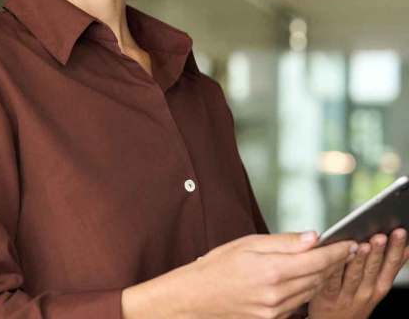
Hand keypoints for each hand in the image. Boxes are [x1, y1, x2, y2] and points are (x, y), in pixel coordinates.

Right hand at [130, 231, 354, 318]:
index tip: (350, 243)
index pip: (316, 259)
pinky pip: (298, 303)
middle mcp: (276, 293)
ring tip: (327, 262)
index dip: (337, 251)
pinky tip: (305, 278)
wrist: (196, 297)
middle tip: (344, 249)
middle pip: (318, 276)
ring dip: (322, 276)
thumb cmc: (217, 265)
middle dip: (333, 262)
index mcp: (271, 270)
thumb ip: (283, 242)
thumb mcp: (247, 244)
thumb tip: (313, 237)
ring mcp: (275, 310)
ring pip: (311, 291)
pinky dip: (306, 289)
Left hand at [308, 227, 408, 318]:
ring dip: (359, 259)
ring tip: (363, 244)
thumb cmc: (354, 299)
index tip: (400, 232)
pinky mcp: (327, 296)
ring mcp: (346, 295)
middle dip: (378, 251)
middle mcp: (365, 292)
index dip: (396, 250)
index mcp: (378, 287)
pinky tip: (336, 257)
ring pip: (354, 275)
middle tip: (381, 235)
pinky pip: (331, 280)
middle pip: (373, 269)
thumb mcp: (377, 286)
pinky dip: (335, 269)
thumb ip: (387, 266)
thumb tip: (405, 246)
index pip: (390, 267)